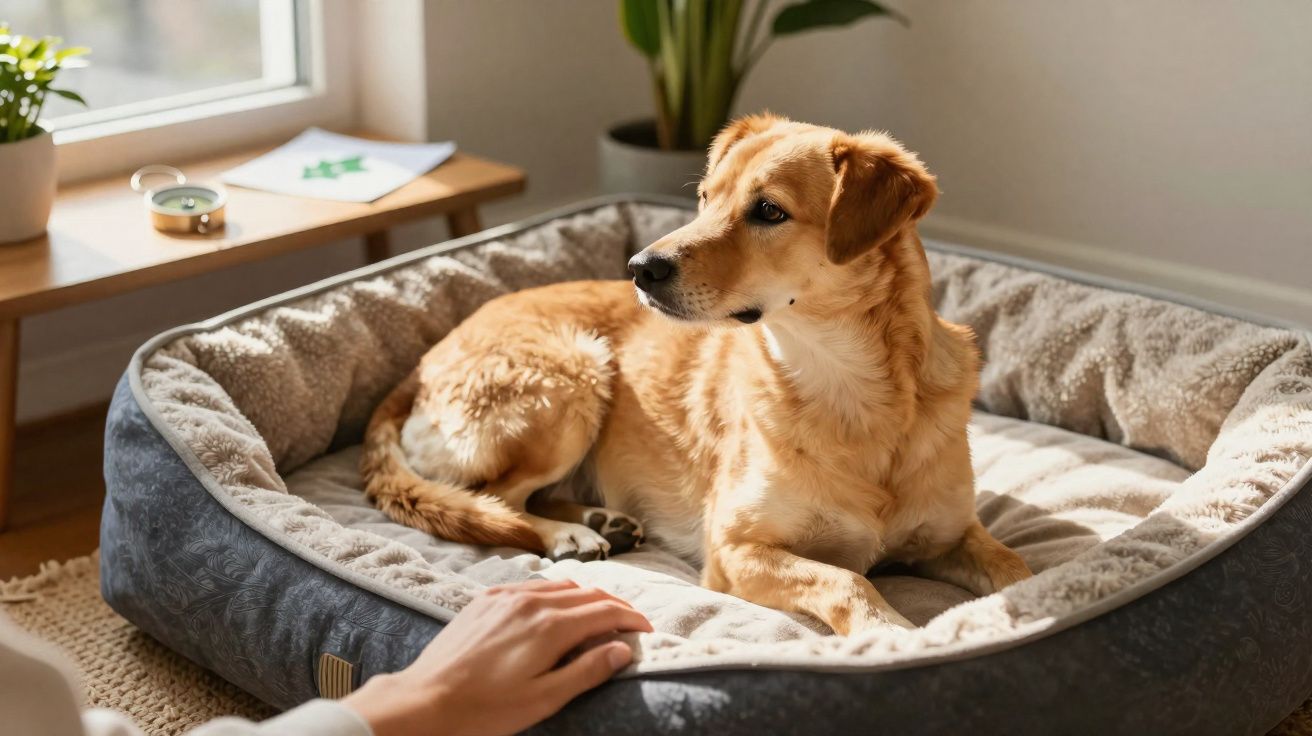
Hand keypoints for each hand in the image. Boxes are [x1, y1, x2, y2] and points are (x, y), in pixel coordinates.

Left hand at [344, 579, 651, 735]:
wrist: (426, 699)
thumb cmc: (485, 709)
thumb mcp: (543, 698)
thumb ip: (586, 670)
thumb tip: (621, 649)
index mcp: (550, 626)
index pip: (605, 611)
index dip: (631, 619)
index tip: (646, 630)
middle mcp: (531, 602)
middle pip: (587, 593)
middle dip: (615, 605)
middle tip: (630, 622)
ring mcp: (506, 596)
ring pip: (560, 585)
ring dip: (586, 597)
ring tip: (598, 615)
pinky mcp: (487, 599)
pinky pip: (532, 586)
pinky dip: (555, 593)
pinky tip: (554, 609)